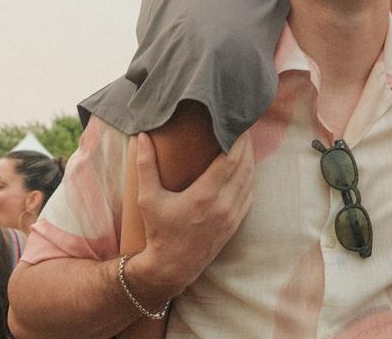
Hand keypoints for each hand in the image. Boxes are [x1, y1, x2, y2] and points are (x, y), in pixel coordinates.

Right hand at [125, 132, 252, 305]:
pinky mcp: (235, 223)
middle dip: (245, 144)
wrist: (172, 268)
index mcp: (203, 196)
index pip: (229, 159)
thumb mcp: (147, 199)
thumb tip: (141, 137)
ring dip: (249, 158)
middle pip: (244, 166)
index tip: (235, 122)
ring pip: (250, 179)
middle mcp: (223, 205)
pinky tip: (244, 166)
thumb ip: (146, 166)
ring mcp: (232, 216)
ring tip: (244, 141)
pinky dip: (249, 177)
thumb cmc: (159, 232)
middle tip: (241, 125)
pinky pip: (249, 194)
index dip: (236, 139)